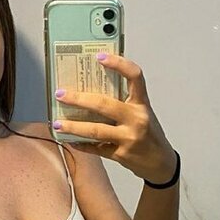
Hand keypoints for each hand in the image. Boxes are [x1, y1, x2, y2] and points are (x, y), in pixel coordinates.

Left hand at [52, 54, 176, 184]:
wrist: (161, 163)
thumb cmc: (148, 134)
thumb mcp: (141, 113)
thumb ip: (122, 103)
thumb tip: (90, 91)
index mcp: (142, 103)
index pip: (134, 76)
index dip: (118, 64)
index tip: (99, 57)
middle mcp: (137, 118)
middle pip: (104, 104)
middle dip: (79, 99)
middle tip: (61, 94)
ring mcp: (129, 138)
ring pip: (96, 129)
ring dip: (73, 126)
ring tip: (57, 123)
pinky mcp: (121, 155)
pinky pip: (96, 148)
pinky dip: (81, 144)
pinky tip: (69, 140)